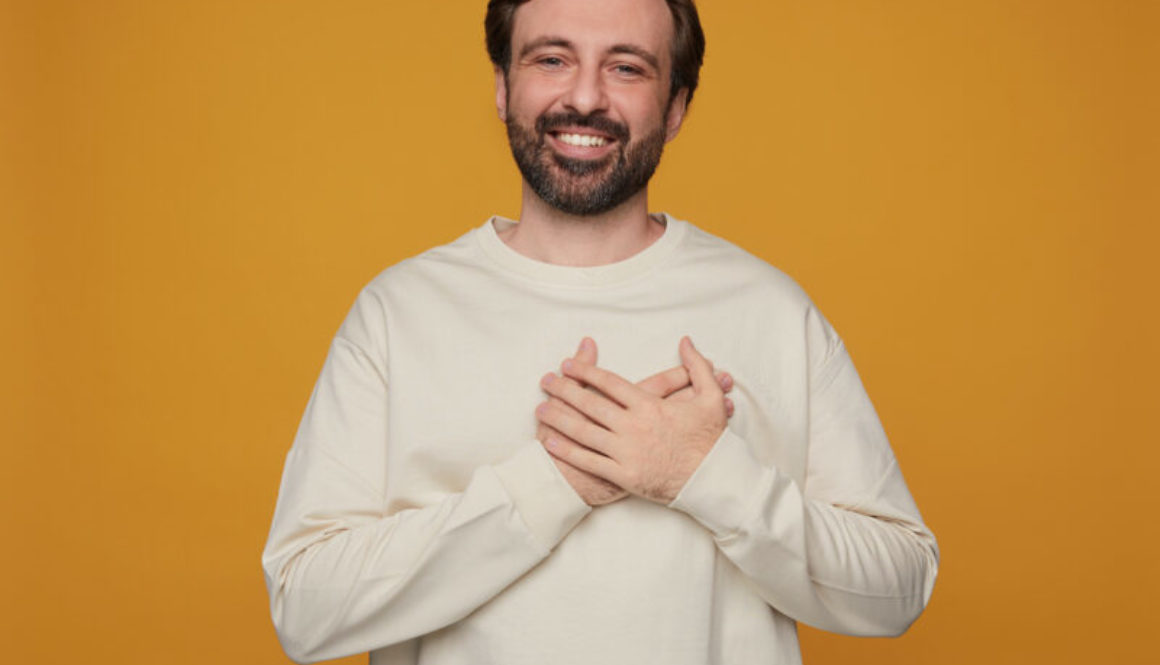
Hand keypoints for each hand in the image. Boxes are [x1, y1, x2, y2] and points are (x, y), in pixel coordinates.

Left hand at [538, 337, 727, 503]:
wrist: (714, 482)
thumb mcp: (711, 398)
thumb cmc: (711, 440)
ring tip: (539, 408)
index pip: (610, 383)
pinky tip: (551, 442)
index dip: (586, 371)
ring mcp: (626, 453)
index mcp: (650, 406)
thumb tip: (686, 341)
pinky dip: (568, 451)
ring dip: (559, 418)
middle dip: (564, 390)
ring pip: (584, 432)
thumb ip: (697, 367)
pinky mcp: (624, 476)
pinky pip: (589, 461)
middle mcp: (634, 427)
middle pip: (591, 404)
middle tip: (545, 380)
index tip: (568, 364)